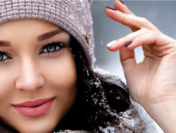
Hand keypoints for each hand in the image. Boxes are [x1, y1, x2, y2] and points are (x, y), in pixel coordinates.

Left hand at [105, 0, 175, 131]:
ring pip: (142, 31)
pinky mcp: (171, 46)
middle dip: (124, 15)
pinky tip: (127, 45)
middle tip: (110, 9)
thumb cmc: (145, 91)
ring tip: (112, 46)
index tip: (111, 10)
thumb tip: (120, 42)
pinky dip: (137, 39)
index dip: (124, 18)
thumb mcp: (129, 68)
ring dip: (124, 37)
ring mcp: (164, 45)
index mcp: (148, 50)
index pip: (134, 30)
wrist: (155, 102)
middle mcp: (157, 45)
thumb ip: (125, 53)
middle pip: (140, 24)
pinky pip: (151, 36)